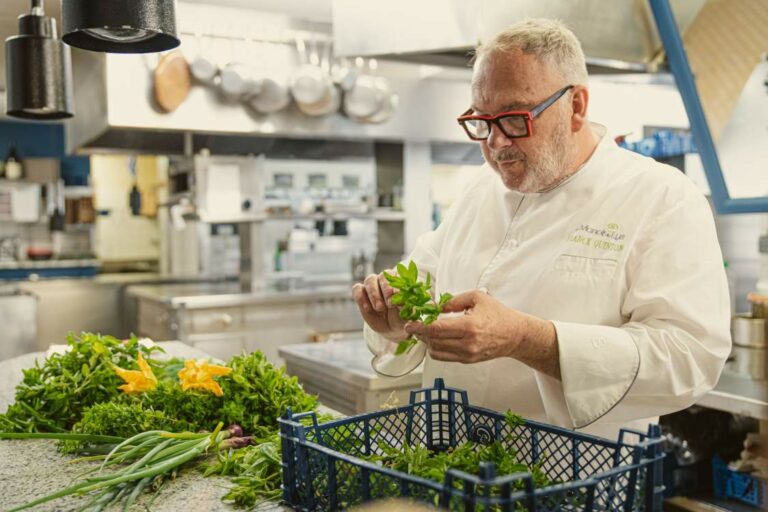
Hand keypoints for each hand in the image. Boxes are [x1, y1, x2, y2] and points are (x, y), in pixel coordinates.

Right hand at [352, 271, 407, 342]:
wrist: (390, 328)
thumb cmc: (402, 318)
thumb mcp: (408, 317)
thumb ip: (409, 312)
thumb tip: (406, 310)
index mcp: (400, 282)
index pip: (399, 278)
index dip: (398, 289)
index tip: (398, 304)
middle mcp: (386, 280)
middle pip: (383, 275)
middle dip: (386, 289)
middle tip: (389, 304)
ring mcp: (372, 286)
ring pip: (370, 280)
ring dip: (374, 294)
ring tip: (379, 308)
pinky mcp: (361, 293)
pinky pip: (357, 288)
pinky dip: (361, 297)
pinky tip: (368, 308)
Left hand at [404, 290, 560, 377]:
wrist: (515, 335)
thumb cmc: (498, 314)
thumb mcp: (477, 298)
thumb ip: (453, 301)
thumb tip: (434, 306)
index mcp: (469, 326)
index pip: (436, 329)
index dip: (419, 327)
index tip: (410, 324)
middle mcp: (467, 344)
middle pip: (433, 342)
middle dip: (420, 334)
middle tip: (414, 325)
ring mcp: (467, 355)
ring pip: (436, 352)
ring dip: (427, 342)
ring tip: (426, 331)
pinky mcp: (467, 361)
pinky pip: (444, 357)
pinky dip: (436, 349)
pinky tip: (436, 339)